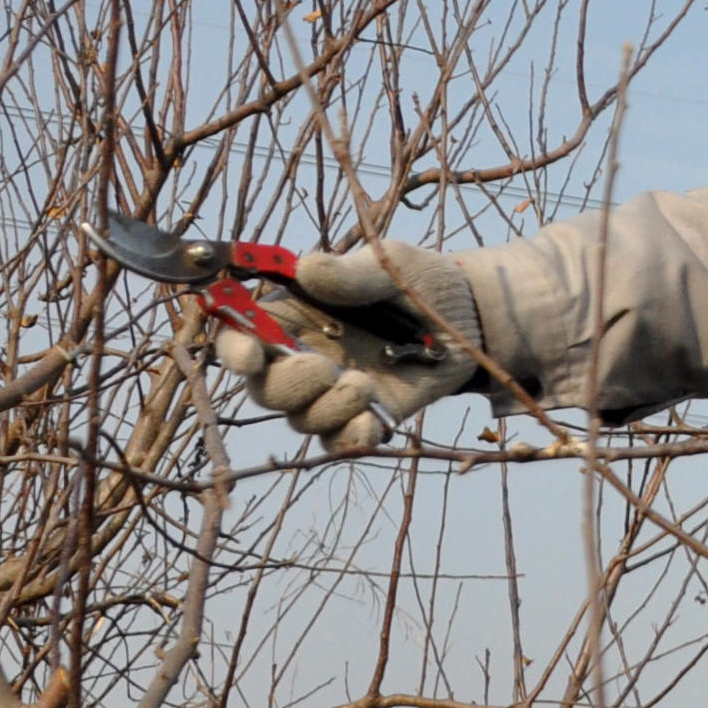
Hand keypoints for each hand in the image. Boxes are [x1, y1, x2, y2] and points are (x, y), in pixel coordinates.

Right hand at [207, 242, 488, 456]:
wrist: (472, 316)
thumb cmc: (420, 280)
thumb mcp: (390, 265)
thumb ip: (350, 274)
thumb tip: (306, 267)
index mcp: (293, 316)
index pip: (242, 337)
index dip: (235, 350)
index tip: (250, 357)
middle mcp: (304, 357)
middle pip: (264, 389)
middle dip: (285, 385)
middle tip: (322, 367)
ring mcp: (333, 391)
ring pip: (301, 419)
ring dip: (326, 408)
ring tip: (364, 383)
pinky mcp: (366, 416)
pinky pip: (340, 442)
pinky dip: (349, 437)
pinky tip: (370, 420)